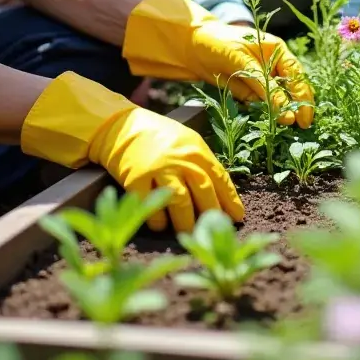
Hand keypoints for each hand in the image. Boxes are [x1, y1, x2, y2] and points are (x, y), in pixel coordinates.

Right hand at [93, 105, 243, 231]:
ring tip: (189, 233)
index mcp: (195, 149)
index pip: (219, 177)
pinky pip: (151, 205)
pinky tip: (161, 225)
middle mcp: (179, 159)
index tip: (238, 217)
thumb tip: (220, 195)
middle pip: (202, 190)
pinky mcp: (136, 179)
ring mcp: (158, 169)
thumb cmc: (159, 137)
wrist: (121, 127)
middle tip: (213, 229)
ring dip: (186, 222)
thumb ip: (202, 163)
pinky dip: (158, 220)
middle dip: (211, 213)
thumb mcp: (186, 141)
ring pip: (180, 201)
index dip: (230, 199)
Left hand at [123, 0, 313, 127]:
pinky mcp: (249, 89)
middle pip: (292, 89)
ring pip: (277, 99)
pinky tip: (265, 121)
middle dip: (296, 107)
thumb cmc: (219, 43)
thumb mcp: (241, 61)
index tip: (303, 118)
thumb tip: (285, 111)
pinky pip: (259, 103)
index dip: (302, 97)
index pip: (296, 76)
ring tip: (282, 127)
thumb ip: (262, 85)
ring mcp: (262, 78)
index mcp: (277, 51)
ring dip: (280, 112)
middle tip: (300, 127)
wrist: (192, 45)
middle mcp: (273, 64)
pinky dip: (262, 112)